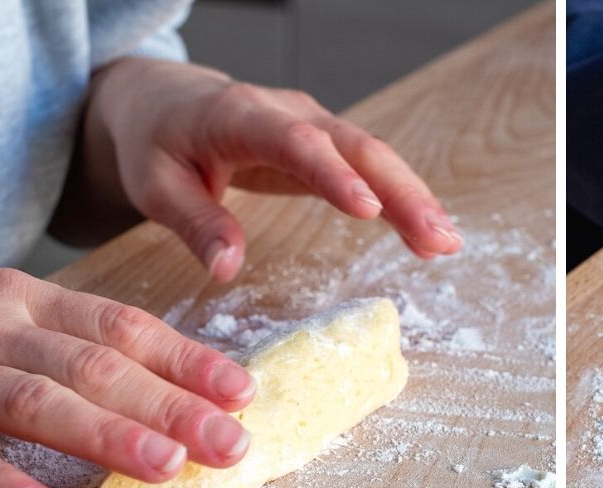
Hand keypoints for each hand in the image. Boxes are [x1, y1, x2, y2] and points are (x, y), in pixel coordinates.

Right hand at [0, 266, 258, 487]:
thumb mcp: (11, 328)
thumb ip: (79, 355)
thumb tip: (182, 401)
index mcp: (27, 305)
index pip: (121, 328)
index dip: (185, 362)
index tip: (244, 393)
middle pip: (94, 367)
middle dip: (170, 406)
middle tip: (230, 445)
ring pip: (35, 402)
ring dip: (105, 435)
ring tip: (165, 465)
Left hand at [91, 58, 462, 277]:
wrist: (161, 103)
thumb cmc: (156, 144)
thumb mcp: (155, 186)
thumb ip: (194, 223)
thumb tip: (227, 269)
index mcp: (238, 115)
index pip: (294, 142)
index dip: (332, 174)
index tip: (367, 209)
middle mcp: (286, 112)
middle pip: (353, 147)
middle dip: (399, 191)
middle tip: (436, 236)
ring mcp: (312, 125)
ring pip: (372, 156)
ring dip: (413, 198)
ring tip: (446, 243)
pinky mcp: (325, 146)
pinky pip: (370, 169)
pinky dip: (402, 200)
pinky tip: (429, 235)